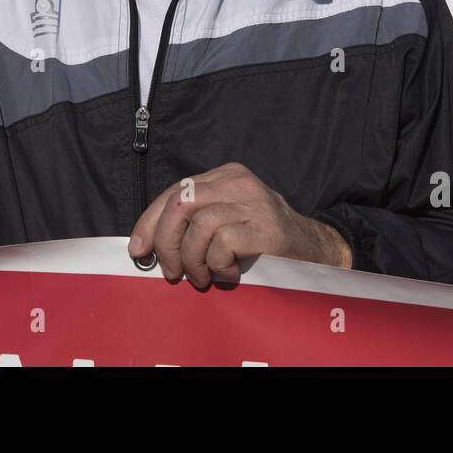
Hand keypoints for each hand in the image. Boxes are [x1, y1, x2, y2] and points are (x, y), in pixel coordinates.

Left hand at [128, 162, 352, 287]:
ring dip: (192, 259)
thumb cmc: (261, 241)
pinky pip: (225, 242)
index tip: (138, 250)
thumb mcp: (226, 220)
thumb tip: (145, 246)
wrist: (314, 250)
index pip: (174, 192)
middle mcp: (239, 182)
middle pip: (181, 203)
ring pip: (200, 224)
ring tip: (202, 276)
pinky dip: (217, 264)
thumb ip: (193, 222)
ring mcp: (255, 203)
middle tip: (171, 272)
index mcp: (224, 176)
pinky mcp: (268, 228)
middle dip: (166, 242)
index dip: (150, 222)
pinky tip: (227, 274)